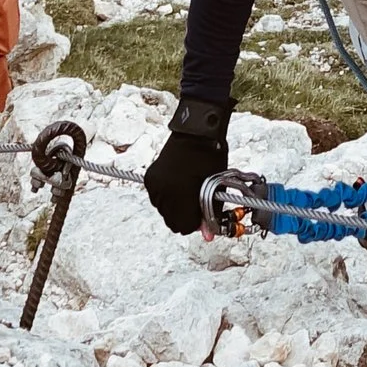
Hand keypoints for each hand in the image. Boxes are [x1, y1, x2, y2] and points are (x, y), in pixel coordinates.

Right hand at [145, 121, 230, 236]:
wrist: (196, 132)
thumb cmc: (210, 156)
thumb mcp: (216, 185)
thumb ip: (211, 212)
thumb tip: (208, 235)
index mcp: (181, 194)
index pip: (184, 226)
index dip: (196, 223)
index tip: (203, 215)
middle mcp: (163, 191)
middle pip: (172, 222)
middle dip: (185, 217)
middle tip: (196, 204)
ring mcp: (155, 185)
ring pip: (164, 212)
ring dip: (175, 208)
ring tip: (187, 191)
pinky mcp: (150, 178)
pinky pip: (157, 199)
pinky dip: (167, 197)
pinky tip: (177, 185)